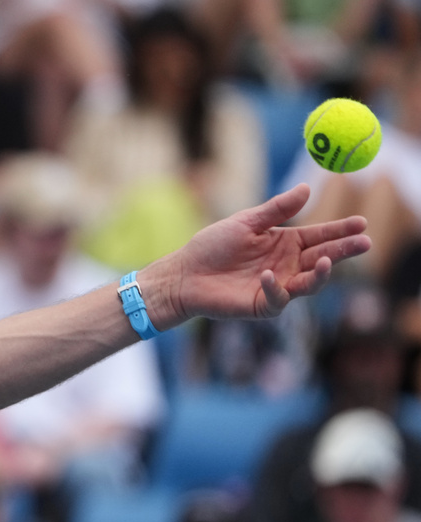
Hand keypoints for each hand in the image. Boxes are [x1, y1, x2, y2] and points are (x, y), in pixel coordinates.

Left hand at [145, 184, 369, 325]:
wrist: (184, 273)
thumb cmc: (212, 246)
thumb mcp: (246, 222)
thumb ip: (276, 210)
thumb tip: (307, 187)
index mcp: (286, 242)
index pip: (321, 235)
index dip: (341, 230)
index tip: (361, 222)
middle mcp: (288, 265)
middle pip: (323, 258)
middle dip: (344, 251)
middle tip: (364, 242)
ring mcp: (277, 287)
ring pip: (309, 283)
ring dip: (321, 273)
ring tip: (328, 260)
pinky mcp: (262, 305)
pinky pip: (277, 299)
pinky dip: (275, 287)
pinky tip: (269, 274)